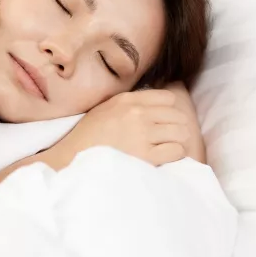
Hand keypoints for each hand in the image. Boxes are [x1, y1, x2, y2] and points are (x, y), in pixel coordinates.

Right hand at [38, 86, 202, 170]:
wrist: (74, 158)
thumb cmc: (88, 136)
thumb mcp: (106, 109)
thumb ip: (129, 104)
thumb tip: (155, 105)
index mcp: (128, 100)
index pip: (168, 98)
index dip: (169, 110)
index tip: (163, 121)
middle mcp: (138, 114)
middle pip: (178, 116)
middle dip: (176, 127)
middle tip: (167, 138)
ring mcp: (142, 134)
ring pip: (181, 133)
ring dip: (177, 142)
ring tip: (166, 149)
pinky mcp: (146, 156)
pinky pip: (176, 151)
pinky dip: (174, 155)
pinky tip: (163, 158)